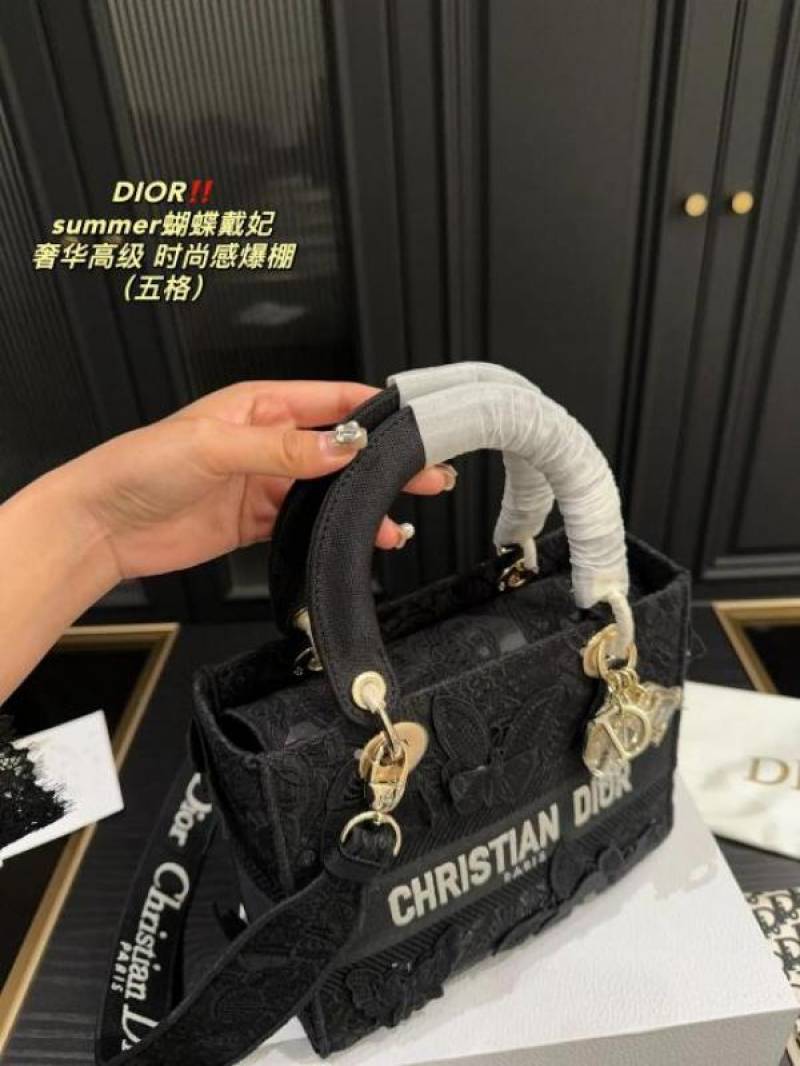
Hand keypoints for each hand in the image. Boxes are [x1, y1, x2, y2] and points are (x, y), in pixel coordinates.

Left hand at [66, 380, 454, 580]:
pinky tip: (359, 539)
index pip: (332, 399)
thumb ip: (284, 447)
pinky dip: (334, 532)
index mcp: (259, 405)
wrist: (101, 526)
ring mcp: (262, 482)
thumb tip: (342, 444)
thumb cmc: (139, 466)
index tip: (413, 425)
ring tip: (400, 518)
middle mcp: (266, 440)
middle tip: (426, 474)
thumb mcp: (216, 446)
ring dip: (363, 503)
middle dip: (383, 461)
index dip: (375, 411)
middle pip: (339, 447)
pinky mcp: (255, 520)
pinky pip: (305, 523)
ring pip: (328, 490)